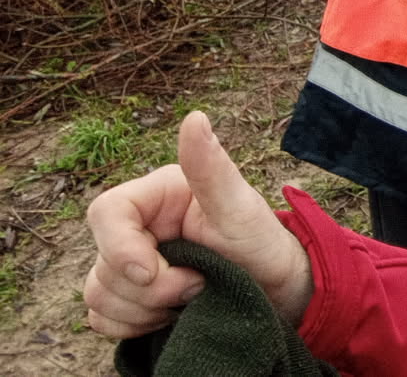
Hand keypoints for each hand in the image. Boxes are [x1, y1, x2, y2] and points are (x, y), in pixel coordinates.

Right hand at [83, 111, 312, 339]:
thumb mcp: (239, 206)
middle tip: (198, 284)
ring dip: (143, 309)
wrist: (273, 288)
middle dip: (150, 288)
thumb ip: (211, 167)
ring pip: (98, 294)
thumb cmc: (260, 241)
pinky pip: (102, 318)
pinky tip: (170, 316)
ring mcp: (130, 261)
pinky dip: (132, 325)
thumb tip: (194, 117)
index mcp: (157, 194)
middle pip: (102, 263)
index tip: (152, 272)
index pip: (105, 213)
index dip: (119, 248)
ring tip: (191, 297)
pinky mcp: (129, 295)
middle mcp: (139, 225)